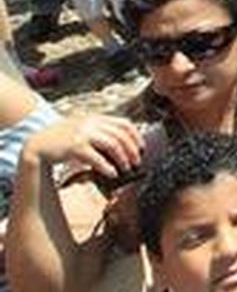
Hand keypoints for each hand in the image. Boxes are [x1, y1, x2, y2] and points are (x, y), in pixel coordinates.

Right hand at [22, 115, 144, 178]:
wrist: (38, 143)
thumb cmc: (64, 140)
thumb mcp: (83, 129)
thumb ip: (100, 131)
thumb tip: (123, 145)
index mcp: (96, 118)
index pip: (124, 123)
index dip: (136, 136)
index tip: (142, 148)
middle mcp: (92, 123)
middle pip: (121, 135)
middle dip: (132, 150)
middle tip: (137, 162)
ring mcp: (83, 133)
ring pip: (113, 145)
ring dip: (123, 158)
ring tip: (126, 169)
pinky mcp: (75, 146)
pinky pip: (97, 157)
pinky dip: (107, 166)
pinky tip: (112, 173)